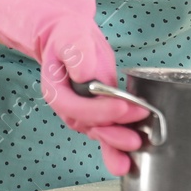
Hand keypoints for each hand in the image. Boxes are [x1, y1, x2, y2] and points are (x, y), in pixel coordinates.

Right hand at [0, 0, 150, 174]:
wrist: (71, 38)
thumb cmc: (68, 34)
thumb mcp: (71, 35)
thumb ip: (76, 51)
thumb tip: (84, 73)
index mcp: (57, 89)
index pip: (75, 106)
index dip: (98, 111)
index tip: (122, 105)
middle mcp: (69, 105)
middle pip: (89, 126)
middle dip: (112, 134)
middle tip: (134, 139)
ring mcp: (84, 111)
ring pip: (99, 133)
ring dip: (116, 145)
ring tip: (134, 153)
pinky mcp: (99, 112)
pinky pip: (107, 130)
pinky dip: (118, 144)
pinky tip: (131, 157)